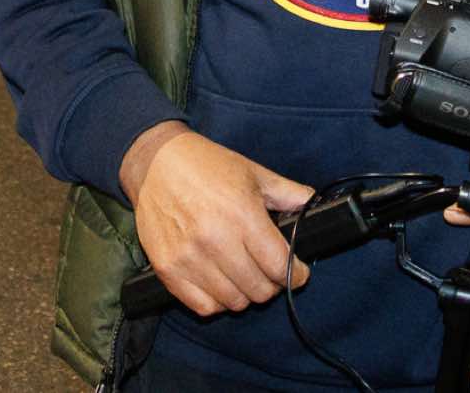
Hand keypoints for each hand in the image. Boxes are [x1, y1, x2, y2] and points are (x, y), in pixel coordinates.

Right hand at [120, 123, 313, 317]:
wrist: (154, 163)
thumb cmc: (206, 165)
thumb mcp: (252, 173)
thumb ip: (289, 193)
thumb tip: (315, 206)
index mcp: (242, 214)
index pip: (279, 266)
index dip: (296, 274)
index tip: (297, 271)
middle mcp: (215, 239)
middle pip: (259, 290)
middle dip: (272, 284)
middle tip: (268, 271)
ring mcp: (188, 257)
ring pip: (234, 302)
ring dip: (245, 293)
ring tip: (243, 275)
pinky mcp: (167, 269)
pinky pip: (203, 306)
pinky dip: (217, 301)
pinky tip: (220, 282)